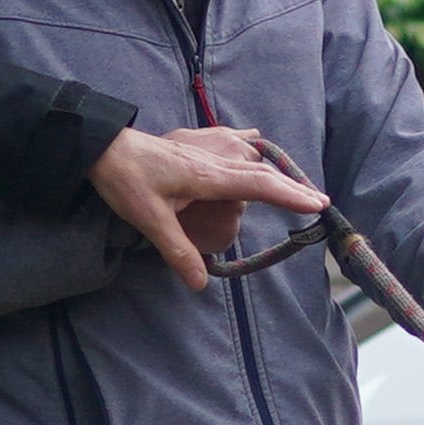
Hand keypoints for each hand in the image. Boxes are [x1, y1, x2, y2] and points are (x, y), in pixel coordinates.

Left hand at [87, 125, 321, 293]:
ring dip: (275, 170)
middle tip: (320, 201)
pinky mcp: (194, 143)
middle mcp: (213, 159)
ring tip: (294, 185)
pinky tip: (255, 145)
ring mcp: (205, 148)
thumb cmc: (125, 180)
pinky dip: (250, 146)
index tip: (316, 205)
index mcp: (207, 176)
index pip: (258, 185)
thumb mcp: (149, 221)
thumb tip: (201, 284)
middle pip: (263, 172)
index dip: (289, 195)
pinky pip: (233, 141)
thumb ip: (177, 252)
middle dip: (293, 187)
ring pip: (252, 156)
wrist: (102, 146)